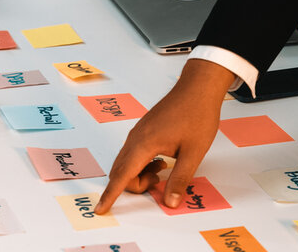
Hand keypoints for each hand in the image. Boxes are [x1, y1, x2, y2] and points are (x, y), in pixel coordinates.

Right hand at [95, 59, 233, 213]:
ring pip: (125, 163)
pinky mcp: (142, 130)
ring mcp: (136, 133)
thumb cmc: (197, 116)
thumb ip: (179, 180)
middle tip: (160, 182)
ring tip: (164, 169)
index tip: (100, 209)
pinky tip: (161, 160)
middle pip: (120, 172)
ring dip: (138, 174)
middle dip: (134, 185)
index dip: (110, 195)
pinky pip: (131, 154)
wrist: (197, 88)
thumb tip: (170, 203)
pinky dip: (140, 164)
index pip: (122, 176)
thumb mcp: (193, 153)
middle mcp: (135, 138)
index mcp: (144, 144)